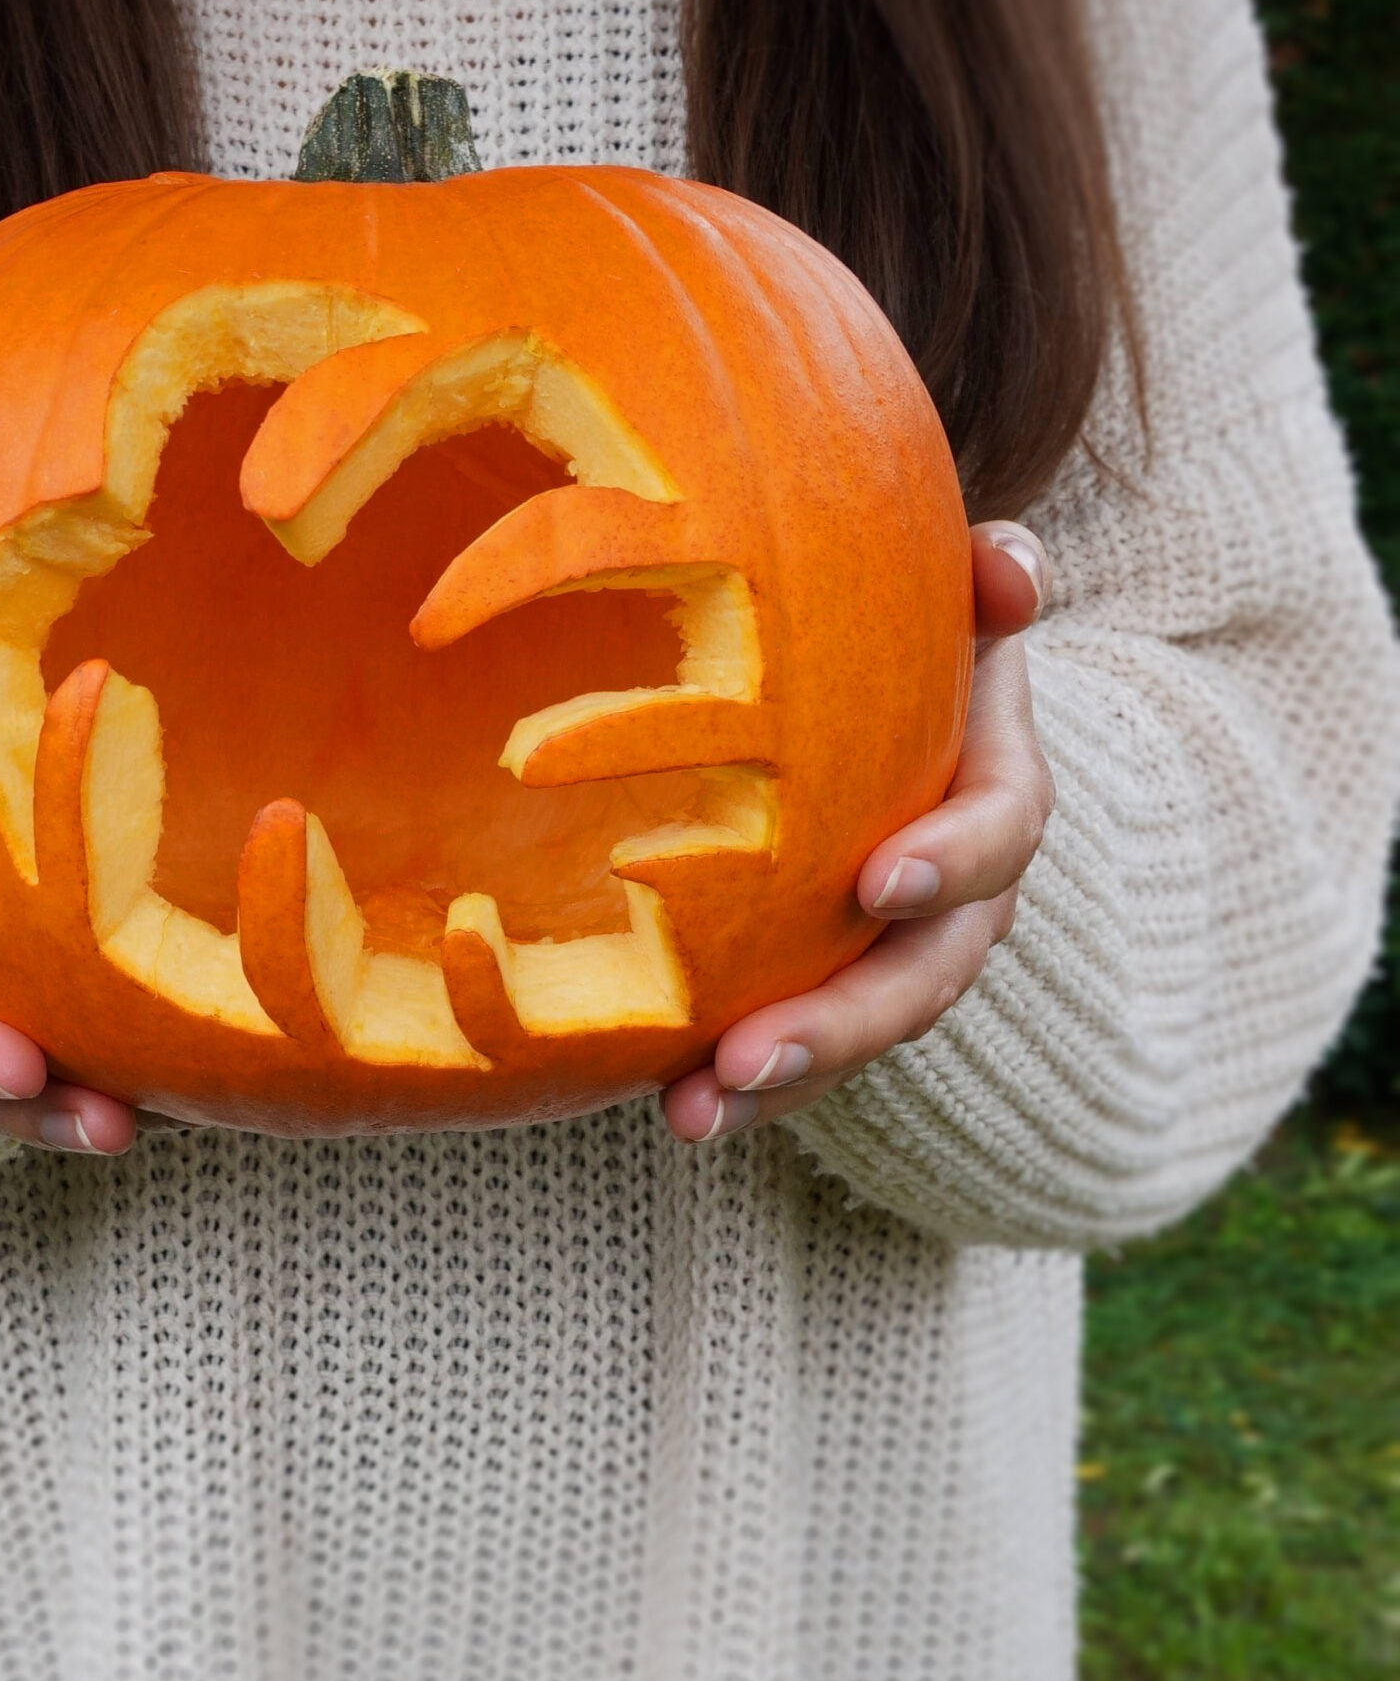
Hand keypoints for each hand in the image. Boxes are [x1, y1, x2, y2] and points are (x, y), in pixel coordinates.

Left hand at [663, 522, 1053, 1144]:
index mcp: (994, 793)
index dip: (949, 859)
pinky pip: (798, 1051)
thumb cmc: (904, 634)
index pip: (999, 834)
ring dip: (784, 1080)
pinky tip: (671, 1110)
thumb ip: (985, 574)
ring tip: (696, 1112)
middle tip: (752, 1055)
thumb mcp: (948, 593)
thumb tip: (1008, 567)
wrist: (871, 701)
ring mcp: (894, 953)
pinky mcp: (828, 985)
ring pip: (859, 1036)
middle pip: (923, 977)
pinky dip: (741, 1089)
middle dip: (843, 1023)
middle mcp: (959, 895)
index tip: (875, 880)